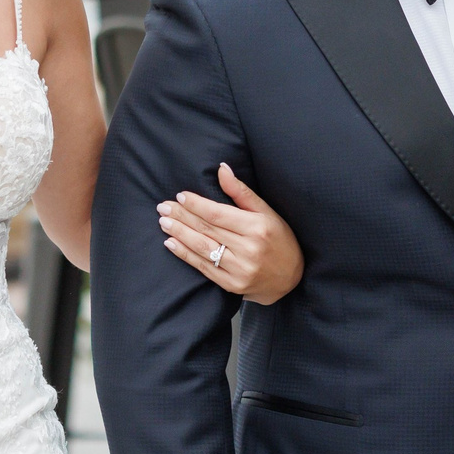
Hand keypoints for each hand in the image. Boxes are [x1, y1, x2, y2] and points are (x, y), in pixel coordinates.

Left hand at [159, 163, 304, 304]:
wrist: (291, 279)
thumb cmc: (280, 240)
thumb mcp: (267, 212)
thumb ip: (241, 192)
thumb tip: (221, 168)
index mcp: (257, 227)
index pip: (218, 214)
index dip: (197, 205)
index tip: (180, 196)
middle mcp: (248, 249)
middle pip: (207, 229)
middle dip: (182, 217)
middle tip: (163, 207)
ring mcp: (239, 269)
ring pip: (202, 248)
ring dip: (179, 234)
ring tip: (164, 222)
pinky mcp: (231, 285)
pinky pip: (204, 267)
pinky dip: (185, 255)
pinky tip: (171, 243)